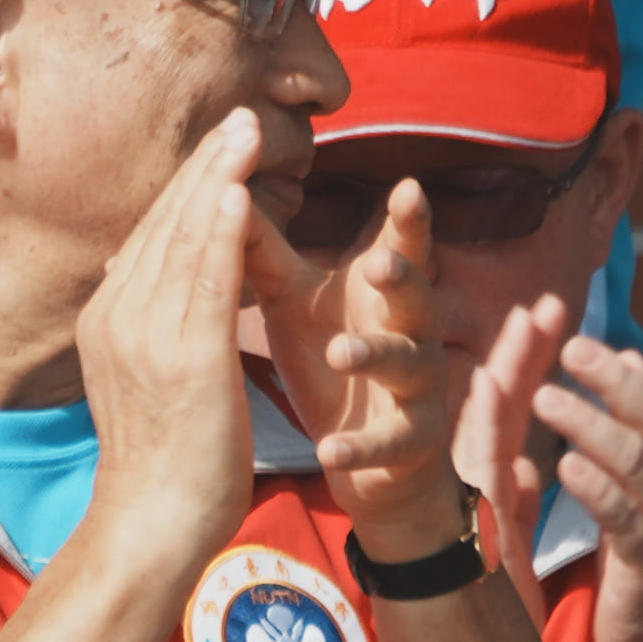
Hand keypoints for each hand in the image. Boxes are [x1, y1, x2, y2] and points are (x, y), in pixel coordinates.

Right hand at [68, 108, 268, 591]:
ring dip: (218, 179)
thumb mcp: (140, 377)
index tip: (219, 145)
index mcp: (109, 317)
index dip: (188, 185)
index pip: (152, 235)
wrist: (152, 524)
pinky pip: (205, 280)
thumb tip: (139, 279)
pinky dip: (221, 230)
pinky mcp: (184, 357)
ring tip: (246, 135)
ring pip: (185, 239)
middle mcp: (120, 315)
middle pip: (166, 223)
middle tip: (239, 116)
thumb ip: (146, 324)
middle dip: (205, 166)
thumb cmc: (161, 463)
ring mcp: (147, 334)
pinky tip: (240, 193)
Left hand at [244, 175, 467, 562]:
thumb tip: (223, 190)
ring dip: (375, 356)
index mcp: (385, 293)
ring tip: (339, 352)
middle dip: (403, 278)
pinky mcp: (413, 442)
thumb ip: (265, 252)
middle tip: (377, 264)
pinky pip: (392, 442)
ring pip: (408, 364)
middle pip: (418, 296)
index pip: (402, 246)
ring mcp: (419, 387)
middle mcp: (414, 331)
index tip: (410, 186)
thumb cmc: (327, 356)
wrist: (361, 455)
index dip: (409, 220)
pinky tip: (329, 449)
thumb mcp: (295, 301)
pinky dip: (361, 445)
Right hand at [459, 292, 572, 630]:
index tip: (549, 312)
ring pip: (490, 419)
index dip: (530, 359)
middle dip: (525, 348)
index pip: (515, 407)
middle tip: (547, 298)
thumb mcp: (510, 539)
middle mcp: (479, 475)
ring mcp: (471, 490)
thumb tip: (532, 466)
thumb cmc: (486, 594)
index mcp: (494, 477)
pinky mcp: (470, 515)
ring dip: (508, 366)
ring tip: (524, 319)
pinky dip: (482, 419)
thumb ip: (518, 499)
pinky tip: (486, 380)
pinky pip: (478, 462)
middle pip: (504, 401)